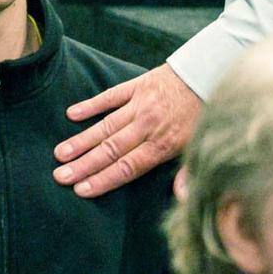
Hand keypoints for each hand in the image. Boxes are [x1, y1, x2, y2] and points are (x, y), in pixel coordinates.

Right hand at [54, 63, 201, 197]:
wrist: (212, 73)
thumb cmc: (207, 115)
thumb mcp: (203, 147)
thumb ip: (189, 174)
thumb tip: (183, 200)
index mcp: (164, 144)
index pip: (128, 167)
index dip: (103, 179)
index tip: (81, 190)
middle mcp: (149, 125)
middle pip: (111, 150)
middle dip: (84, 165)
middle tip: (59, 176)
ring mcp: (141, 104)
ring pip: (107, 126)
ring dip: (82, 140)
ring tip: (60, 153)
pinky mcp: (138, 85)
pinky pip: (111, 96)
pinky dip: (91, 105)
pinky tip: (72, 114)